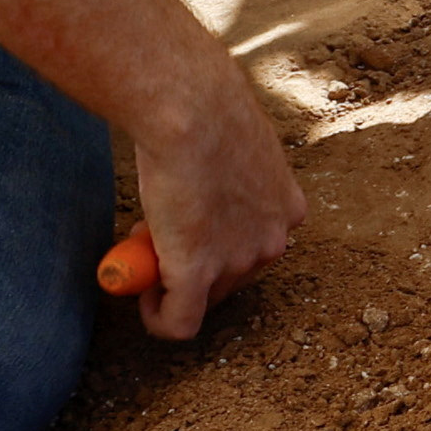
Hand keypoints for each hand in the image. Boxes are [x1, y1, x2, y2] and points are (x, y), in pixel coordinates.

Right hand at [122, 74, 308, 341]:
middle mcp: (272, 240)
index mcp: (286, 209)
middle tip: (156, 230)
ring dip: (171, 281)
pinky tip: (143, 299)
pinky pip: (179, 321)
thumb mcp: (235, 149)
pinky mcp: (199, 273)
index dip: (217, 239)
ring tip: (145, 242)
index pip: (253, 245)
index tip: (186, 217)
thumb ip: (231, 177)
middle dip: (192, 263)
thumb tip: (205, 186)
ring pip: (203, 297)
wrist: (190, 109)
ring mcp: (238, 261)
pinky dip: (159, 319)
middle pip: (230, 277)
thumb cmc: (205, 112)